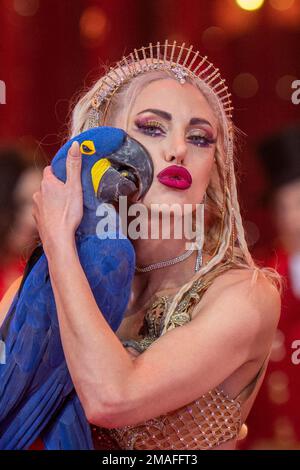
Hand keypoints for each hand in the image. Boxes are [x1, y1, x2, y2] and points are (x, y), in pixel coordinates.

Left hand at [32, 141, 82, 255]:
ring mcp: (36, 207)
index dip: (59, 171)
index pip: (50, 170)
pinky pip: (45, 211)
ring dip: (53, 200)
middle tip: (71, 193)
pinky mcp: (38, 220)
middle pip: (48, 185)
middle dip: (58, 187)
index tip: (68, 176)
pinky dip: (51, 212)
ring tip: (67, 207)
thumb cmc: (67, 213)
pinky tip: (61, 217)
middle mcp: (38, 194)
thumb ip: (74, 165)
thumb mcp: (75, 187)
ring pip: (45, 198)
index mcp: (47, 183)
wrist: (58, 238)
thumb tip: (74, 145)